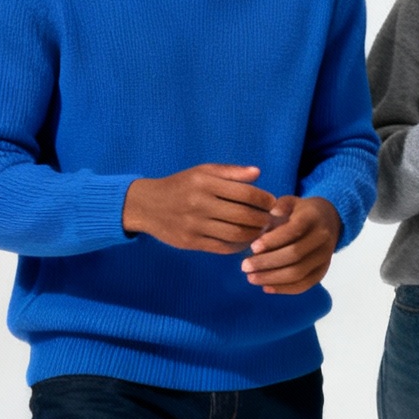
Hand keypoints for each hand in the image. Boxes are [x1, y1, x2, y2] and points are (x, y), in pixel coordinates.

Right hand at [123, 164, 274, 252]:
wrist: (146, 205)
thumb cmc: (181, 185)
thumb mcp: (202, 171)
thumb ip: (231, 172)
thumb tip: (258, 173)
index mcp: (205, 183)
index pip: (246, 193)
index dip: (265, 199)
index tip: (272, 202)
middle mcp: (200, 204)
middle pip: (243, 216)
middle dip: (263, 219)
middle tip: (271, 219)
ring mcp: (195, 225)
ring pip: (235, 234)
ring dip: (254, 234)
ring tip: (261, 230)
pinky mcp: (190, 242)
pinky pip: (222, 247)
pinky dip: (239, 246)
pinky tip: (245, 241)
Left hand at [242, 196, 342, 294]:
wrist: (328, 221)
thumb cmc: (300, 213)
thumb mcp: (291, 202)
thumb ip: (280, 205)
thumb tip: (272, 213)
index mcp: (313, 217)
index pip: (293, 231)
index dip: (272, 241)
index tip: (252, 247)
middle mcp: (323, 238)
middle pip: (295, 255)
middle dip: (267, 262)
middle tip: (245, 266)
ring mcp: (325, 256)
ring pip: (298, 273)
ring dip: (272, 278)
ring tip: (251, 278)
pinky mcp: (322, 271)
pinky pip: (304, 285)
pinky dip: (284, 289)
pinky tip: (266, 287)